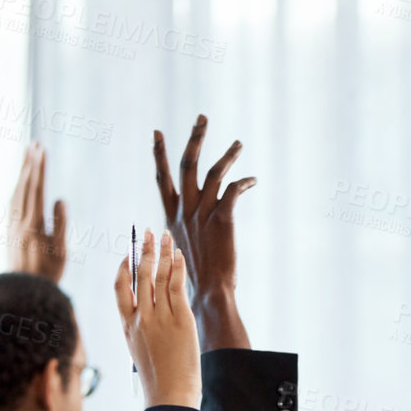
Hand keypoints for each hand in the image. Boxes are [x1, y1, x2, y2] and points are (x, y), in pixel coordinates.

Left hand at [8, 142, 66, 280]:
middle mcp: (19, 221)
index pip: (37, 189)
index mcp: (34, 224)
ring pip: (16, 192)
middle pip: (25, 186)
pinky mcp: (10, 230)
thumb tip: (59, 199)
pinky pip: (12, 202)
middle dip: (30, 163)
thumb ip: (60, 224)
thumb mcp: (60, 251)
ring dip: (22, 173)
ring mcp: (12, 225)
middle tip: (34, 144)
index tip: (42, 150)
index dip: (40, 168)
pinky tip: (20, 183)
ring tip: (27, 156)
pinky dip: (17, 188)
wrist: (22, 290)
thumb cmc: (47, 274)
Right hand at [115, 230, 201, 409]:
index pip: (120, 289)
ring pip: (157, 276)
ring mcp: (159, 318)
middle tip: (146, 233)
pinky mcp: (180, 320)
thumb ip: (143, 332)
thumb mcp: (142, 353)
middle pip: (139, 276)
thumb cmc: (160, 380)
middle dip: (143, 250)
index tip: (128, 255)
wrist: (170, 396)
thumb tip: (151, 318)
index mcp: (128, 327)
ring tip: (164, 235)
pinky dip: (176, 267)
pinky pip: (175, 286)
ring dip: (161, 252)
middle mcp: (140, 319)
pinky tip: (178, 254)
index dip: (123, 269)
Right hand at [154, 115, 254, 349]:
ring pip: (214, 172)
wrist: (208, 292)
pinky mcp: (222, 218)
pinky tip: (253, 180)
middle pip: (186, 164)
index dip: (159, 154)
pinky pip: (233, 190)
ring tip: (239, 143)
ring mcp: (203, 213)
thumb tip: (181, 227)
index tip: (157, 132)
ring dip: (227, 155)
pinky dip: (244, 181)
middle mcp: (185, 210)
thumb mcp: (179, 248)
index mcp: (171, 216)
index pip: (162, 177)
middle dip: (195, 138)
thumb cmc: (194, 277)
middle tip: (202, 118)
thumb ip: (181, 230)